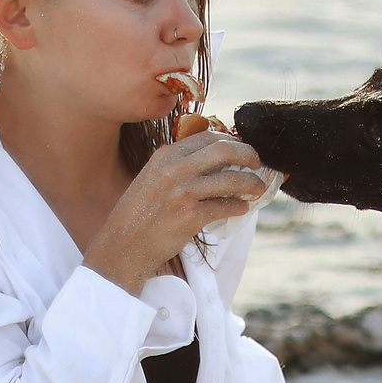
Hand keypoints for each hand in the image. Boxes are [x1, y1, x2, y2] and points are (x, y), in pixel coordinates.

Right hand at [82, 129, 270, 289]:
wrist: (123, 245)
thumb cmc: (139, 214)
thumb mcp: (151, 178)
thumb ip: (176, 165)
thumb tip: (212, 156)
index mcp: (165, 156)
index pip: (207, 137)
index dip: (231, 140)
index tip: (242, 149)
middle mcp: (174, 170)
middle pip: (224, 151)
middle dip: (248, 154)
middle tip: (258, 163)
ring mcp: (183, 192)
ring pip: (231, 179)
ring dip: (251, 183)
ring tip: (257, 188)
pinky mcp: (191, 216)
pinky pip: (226, 207)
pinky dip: (238, 207)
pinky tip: (241, 208)